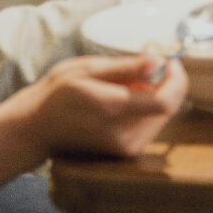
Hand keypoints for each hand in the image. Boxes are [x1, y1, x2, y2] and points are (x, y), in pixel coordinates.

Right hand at [17, 52, 186, 159]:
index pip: (165, 101)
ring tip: (128, 83)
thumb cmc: (57, 95)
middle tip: (145, 65)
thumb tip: (158, 60)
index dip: (176, 78)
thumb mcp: (87, 69)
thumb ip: (126, 67)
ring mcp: (126, 148)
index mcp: (113, 111)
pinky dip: (147, 108)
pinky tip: (126, 98)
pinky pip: (151, 125)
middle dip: (166, 82)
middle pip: (169, 107)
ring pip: (162, 116)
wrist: (37, 130)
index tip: (168, 61)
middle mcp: (124, 136)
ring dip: (156, 95)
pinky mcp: (126, 152)